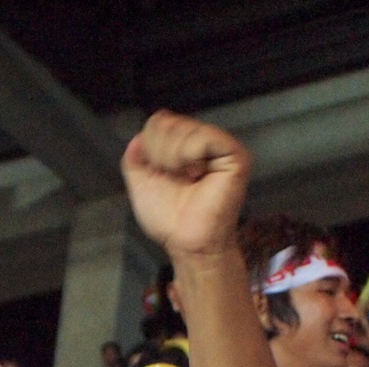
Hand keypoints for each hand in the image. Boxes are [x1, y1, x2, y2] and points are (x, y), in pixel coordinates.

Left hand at [122, 110, 250, 259]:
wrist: (187, 242)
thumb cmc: (170, 220)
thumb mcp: (141, 185)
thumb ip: (134, 160)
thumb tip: (137, 139)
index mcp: (182, 147)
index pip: (158, 123)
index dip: (149, 147)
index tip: (160, 172)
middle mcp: (201, 142)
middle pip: (166, 122)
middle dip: (159, 154)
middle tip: (176, 177)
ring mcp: (219, 145)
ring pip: (182, 128)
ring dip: (173, 158)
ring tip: (187, 178)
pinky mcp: (233, 153)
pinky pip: (202, 137)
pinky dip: (189, 156)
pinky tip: (196, 173)